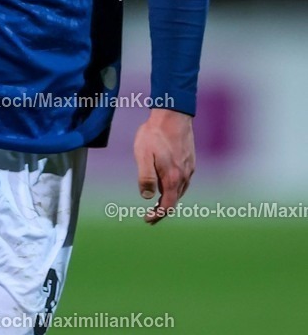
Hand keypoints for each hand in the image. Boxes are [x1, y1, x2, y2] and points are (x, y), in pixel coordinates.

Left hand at [133, 108, 194, 224]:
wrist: (173, 114)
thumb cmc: (154, 134)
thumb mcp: (143, 155)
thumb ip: (146, 177)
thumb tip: (147, 197)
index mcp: (173, 178)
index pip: (168, 206)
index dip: (158, 216)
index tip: (147, 220)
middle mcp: (184, 176)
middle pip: (175, 200)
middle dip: (163, 209)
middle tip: (151, 215)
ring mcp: (189, 168)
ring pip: (180, 190)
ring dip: (169, 198)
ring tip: (158, 201)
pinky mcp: (190, 160)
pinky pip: (184, 180)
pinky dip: (175, 187)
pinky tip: (168, 183)